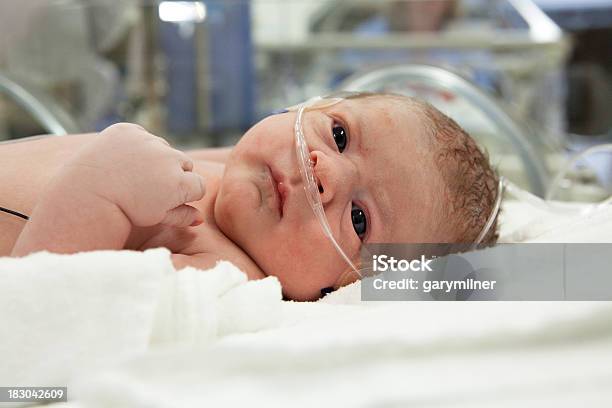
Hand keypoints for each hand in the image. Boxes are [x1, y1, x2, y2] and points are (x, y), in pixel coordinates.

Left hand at [59, 123, 204, 227]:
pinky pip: (142, 135)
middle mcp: (168, 158)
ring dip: (156, 157)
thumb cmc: (125, 211)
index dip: (185, 194)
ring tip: (134, 174)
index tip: (169, 199)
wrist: (86, 196)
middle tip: (151, 187)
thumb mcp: (156, 218)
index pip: (198, 185)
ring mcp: (148, 141)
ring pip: (164, 148)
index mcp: (179, 182)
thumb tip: (199, 219)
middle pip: (184, 164)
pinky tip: (123, 161)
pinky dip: (136, 145)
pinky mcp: (129, 130)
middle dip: (174, 173)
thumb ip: (182, 216)